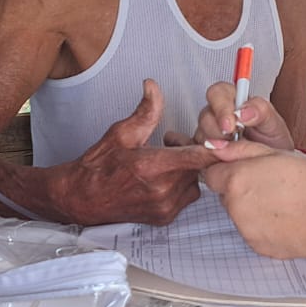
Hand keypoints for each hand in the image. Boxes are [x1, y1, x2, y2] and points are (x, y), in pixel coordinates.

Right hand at [55, 79, 216, 225]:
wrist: (82, 198)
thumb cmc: (98, 167)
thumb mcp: (122, 132)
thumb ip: (146, 111)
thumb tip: (153, 87)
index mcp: (152, 166)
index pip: (197, 157)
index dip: (214, 146)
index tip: (223, 138)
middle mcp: (161, 190)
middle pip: (197, 168)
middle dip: (192, 153)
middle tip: (173, 145)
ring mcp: (164, 207)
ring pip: (194, 183)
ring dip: (187, 171)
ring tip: (166, 163)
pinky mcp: (164, 218)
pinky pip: (186, 198)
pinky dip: (181, 186)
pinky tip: (163, 179)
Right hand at [192, 82, 295, 150]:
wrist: (272, 166)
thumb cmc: (272, 141)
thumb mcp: (274, 123)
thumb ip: (261, 110)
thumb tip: (243, 111)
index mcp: (233, 100)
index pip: (217, 93)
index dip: (221, 107)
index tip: (231, 124)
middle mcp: (218, 115)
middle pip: (205, 115)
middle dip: (217, 129)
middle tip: (231, 139)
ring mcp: (209, 134)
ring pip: (200, 135)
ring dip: (214, 145)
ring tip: (232, 151)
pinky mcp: (205, 153)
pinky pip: (198, 154)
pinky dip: (209, 158)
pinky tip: (223, 160)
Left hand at [202, 138, 305, 264]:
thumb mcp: (280, 153)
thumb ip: (243, 149)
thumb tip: (217, 146)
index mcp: (238, 179)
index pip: (212, 173)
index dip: (228, 169)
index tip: (247, 169)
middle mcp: (235, 206)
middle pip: (225, 194)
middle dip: (241, 187)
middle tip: (272, 183)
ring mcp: (245, 229)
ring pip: (238, 212)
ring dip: (252, 206)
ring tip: (283, 201)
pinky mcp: (256, 246)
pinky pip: (251, 230)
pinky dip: (263, 224)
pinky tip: (286, 217)